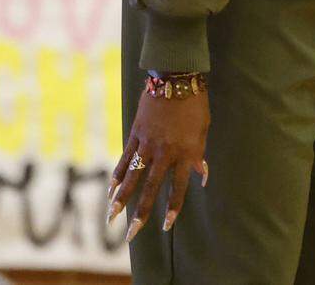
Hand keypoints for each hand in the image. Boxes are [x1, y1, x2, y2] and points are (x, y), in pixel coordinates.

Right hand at [108, 87, 209, 241]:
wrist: (176, 78)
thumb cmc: (195, 104)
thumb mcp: (203, 128)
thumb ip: (198, 154)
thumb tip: (201, 176)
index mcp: (186, 152)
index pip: (179, 187)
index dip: (173, 208)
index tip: (166, 225)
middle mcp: (165, 152)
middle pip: (152, 188)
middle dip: (141, 213)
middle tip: (131, 235)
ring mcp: (148, 143)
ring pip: (133, 177)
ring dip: (121, 199)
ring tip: (111, 217)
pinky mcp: (135, 134)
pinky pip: (125, 159)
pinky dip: (117, 175)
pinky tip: (111, 189)